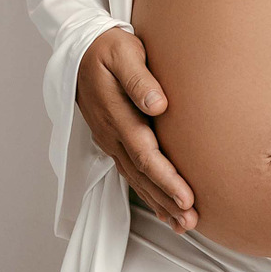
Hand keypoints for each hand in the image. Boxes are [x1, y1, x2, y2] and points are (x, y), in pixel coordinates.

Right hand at [77, 27, 197, 230]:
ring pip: (136, 179)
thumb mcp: (123, 52)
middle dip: (167, 200)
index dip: (166, 179)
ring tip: (182, 224)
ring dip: (159, 203)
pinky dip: (148, 192)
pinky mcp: (112, 140)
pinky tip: (162, 207)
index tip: (186, 198)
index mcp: (116, 115)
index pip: (145, 154)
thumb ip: (139, 80)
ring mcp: (110, 140)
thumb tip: (159, 105)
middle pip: (142, 175)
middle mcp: (111, 134)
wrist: (79, 47)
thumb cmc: (107, 46)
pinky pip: (131, 172)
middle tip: (191, 222)